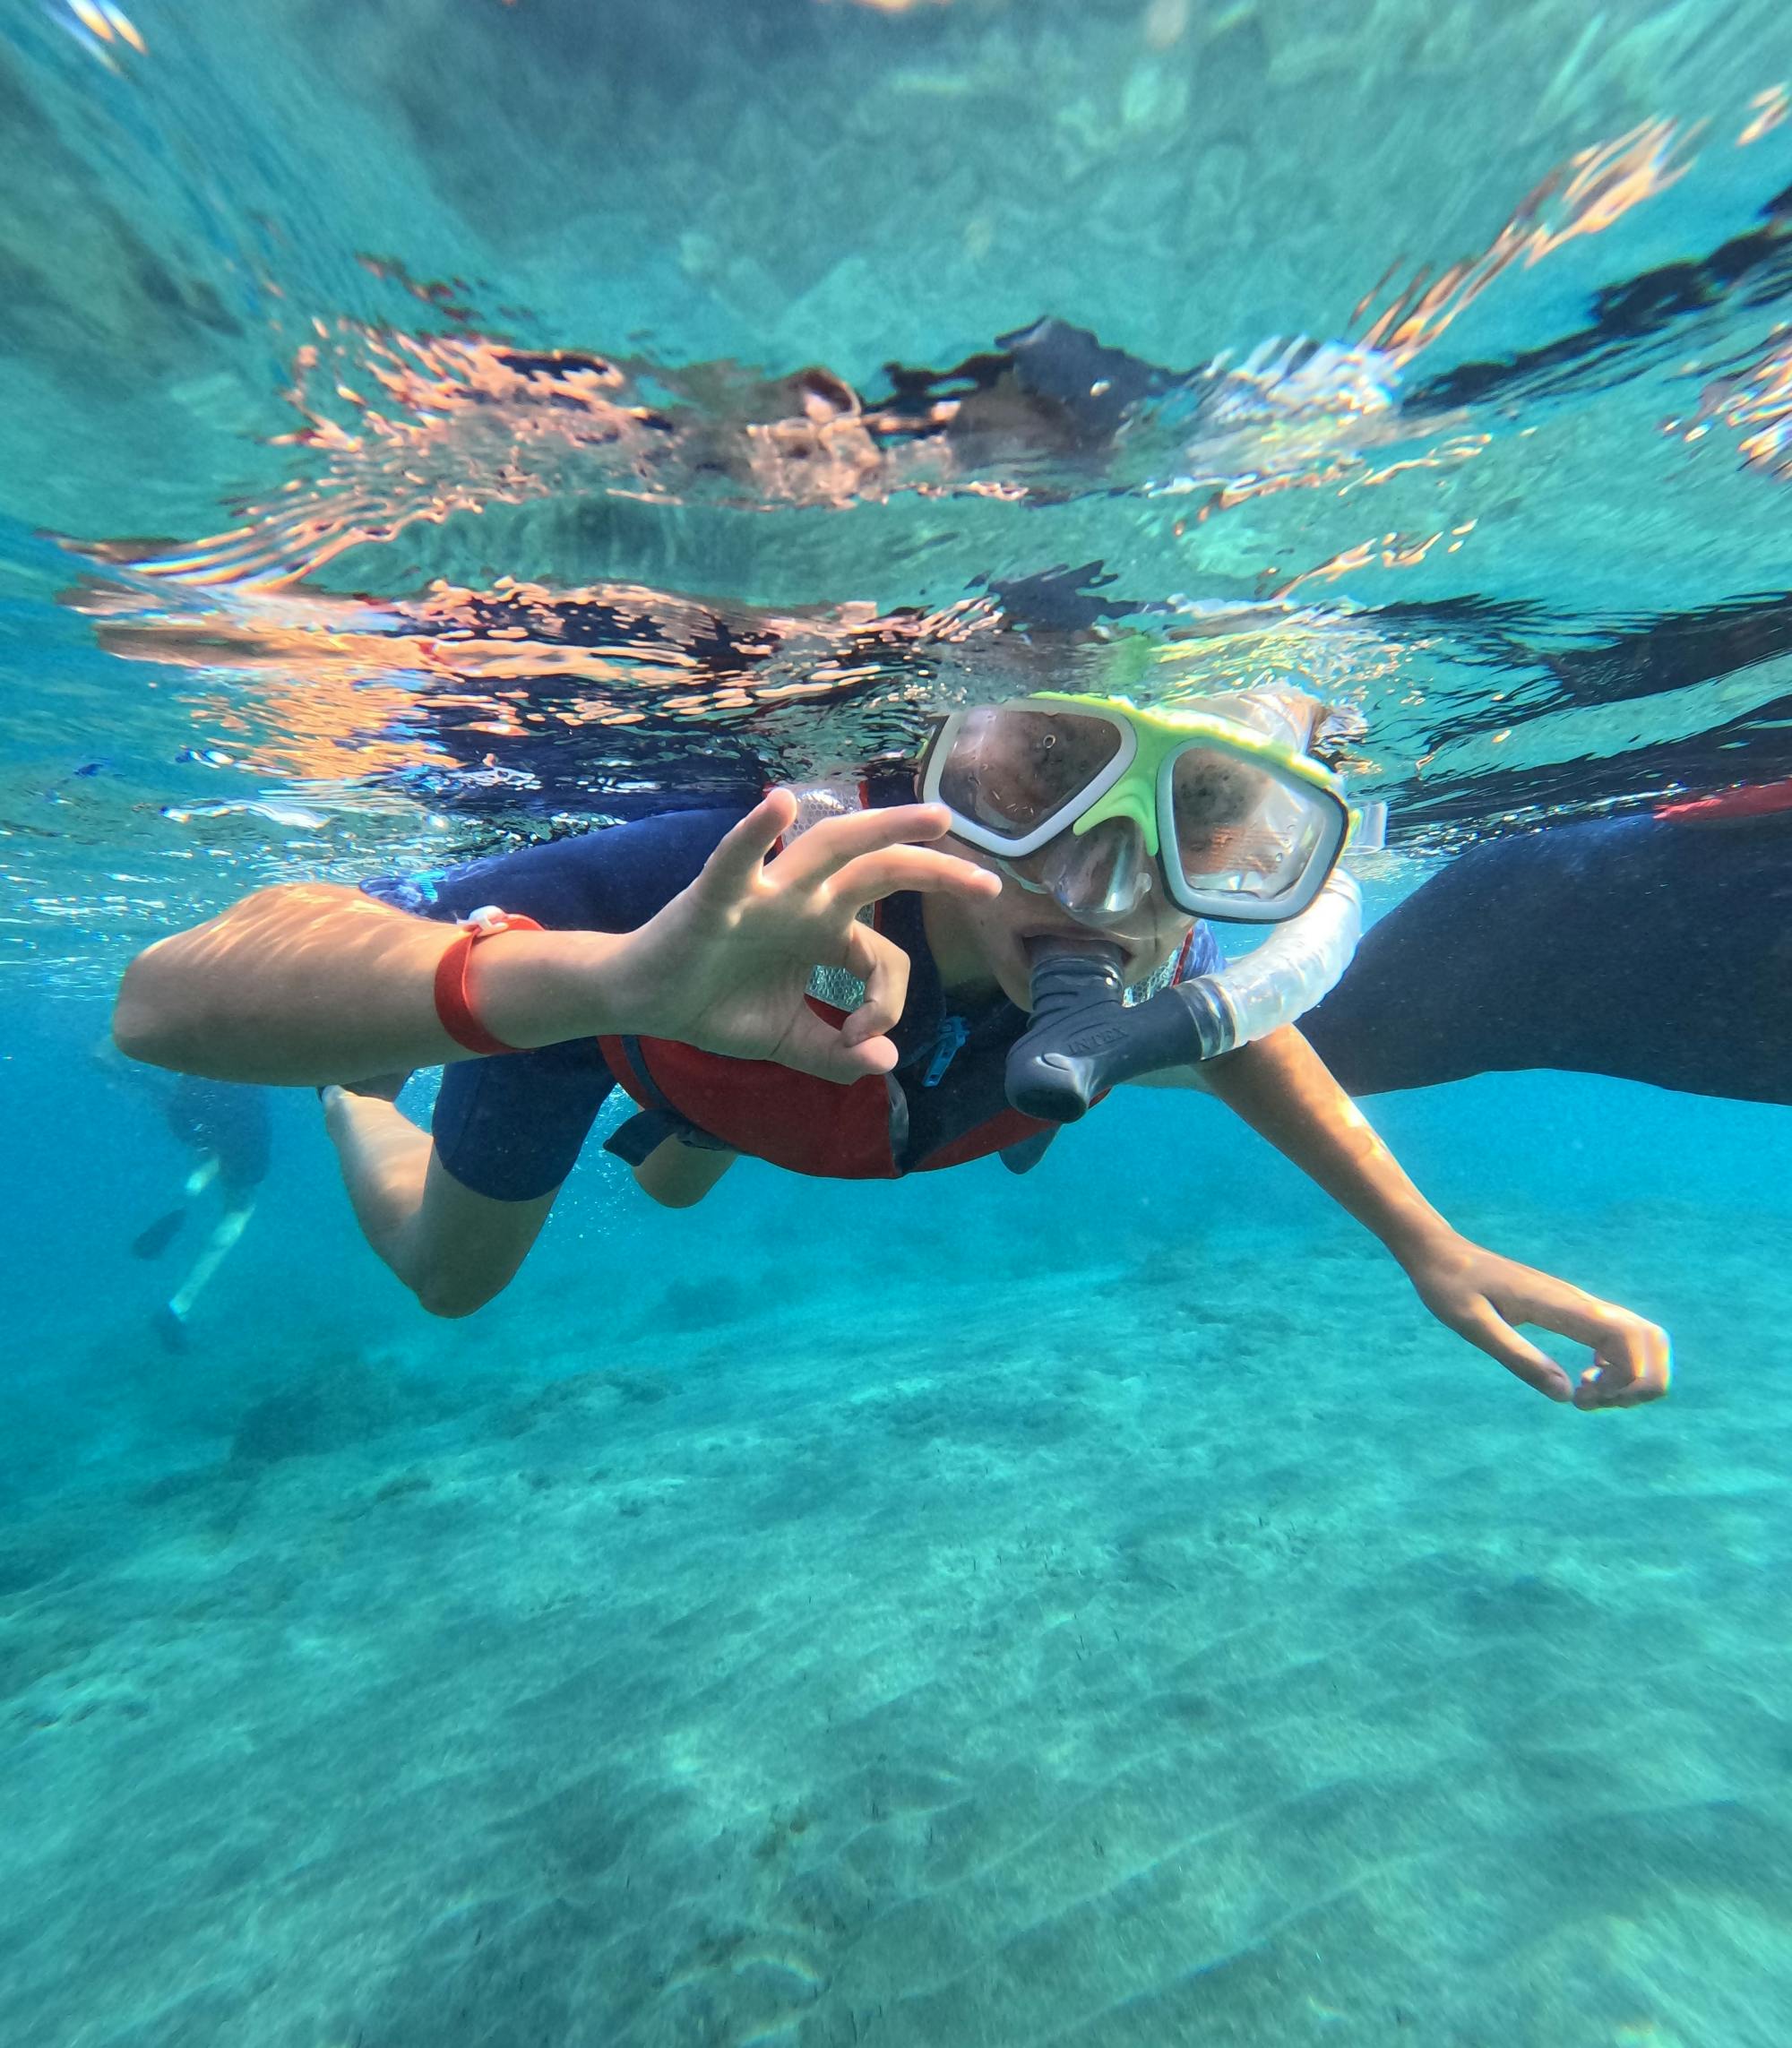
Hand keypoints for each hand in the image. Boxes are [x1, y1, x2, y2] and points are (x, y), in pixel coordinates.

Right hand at [606, 791, 999, 1083]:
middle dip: (936, 872)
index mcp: (824, 932)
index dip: (888, 1002)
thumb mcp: (786, 1040)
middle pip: (880, 873)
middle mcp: (805, 902)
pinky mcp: (716, 897)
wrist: (642, 1003)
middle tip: (988, 884)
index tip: (868, 1040)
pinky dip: (755, 832)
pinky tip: (779, 805)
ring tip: (932, 818)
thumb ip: (834, 1056)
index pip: (882, 955)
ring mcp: (765, 894)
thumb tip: (886, 1063)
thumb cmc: (712, 1007)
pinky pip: (737, 860)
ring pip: (831, 849)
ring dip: (883, 828)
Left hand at [1401, 1232, 1670, 1408]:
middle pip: (1652, 1339)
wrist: (1441, 1253)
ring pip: (1642, 1338)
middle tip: (1588, 1402)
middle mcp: (1581, 1302)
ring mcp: (1581, 1304)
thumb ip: (1517, 1356)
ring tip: (1583, 1394)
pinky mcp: (1574, 1310)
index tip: (1580, 1400)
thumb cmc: (1451, 1287)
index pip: (1630, 1339)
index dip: (1629, 1379)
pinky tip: (1582, 1380)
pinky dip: (1619, 1366)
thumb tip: (1565, 1395)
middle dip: (1640, 1383)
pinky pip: (1621, 1338)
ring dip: (1632, 1376)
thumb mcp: (1473, 1325)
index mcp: (1562, 1305)